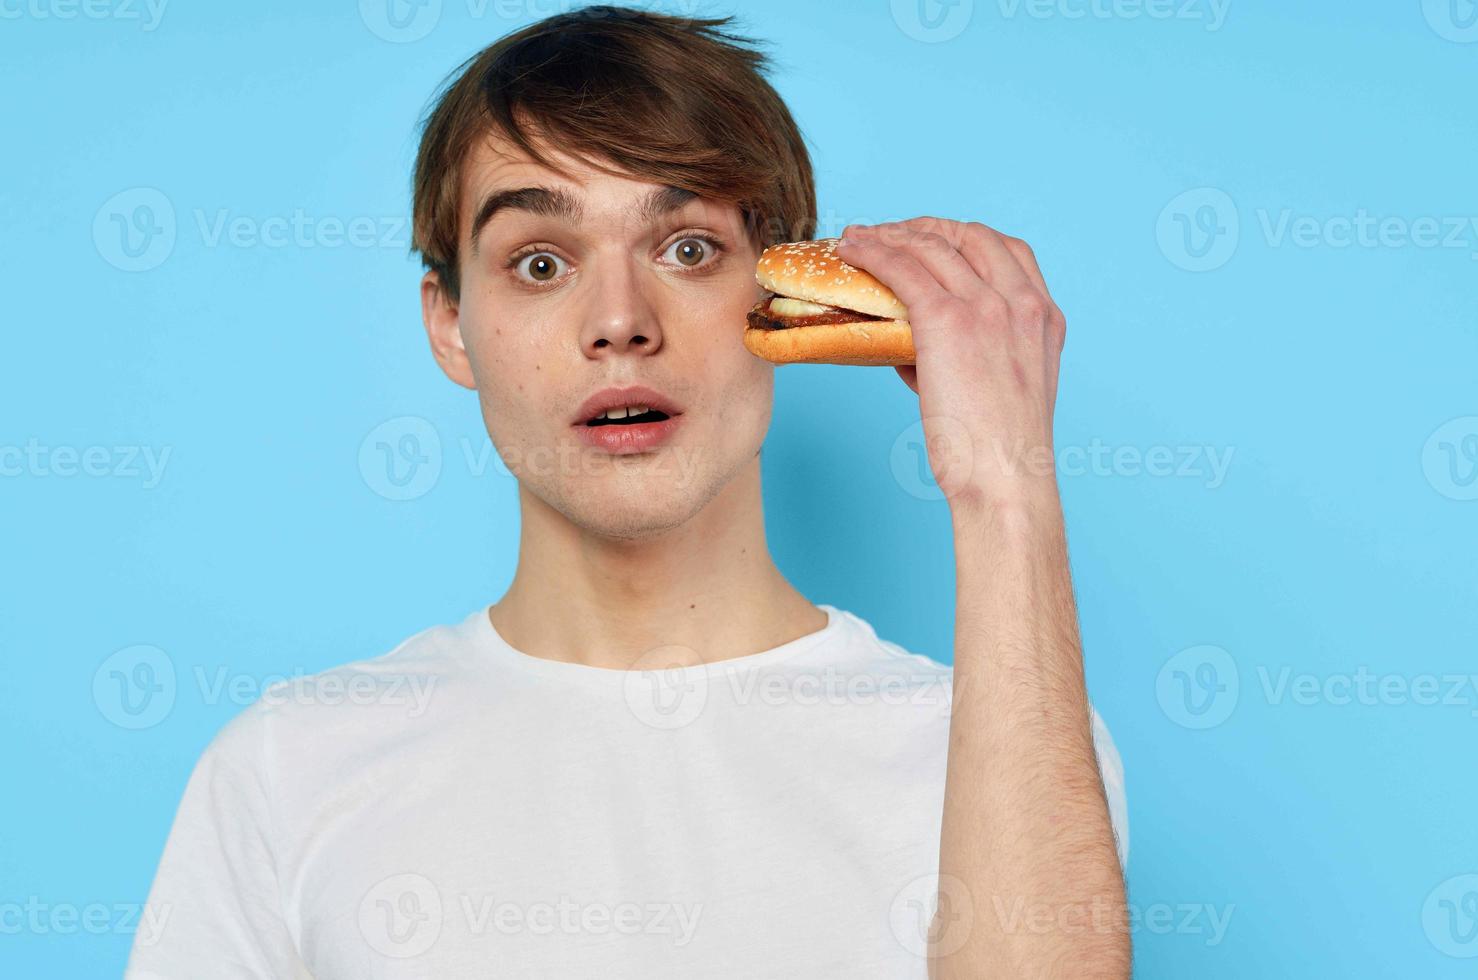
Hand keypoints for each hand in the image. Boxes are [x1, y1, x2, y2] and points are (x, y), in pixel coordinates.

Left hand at [836, 219, 1066, 507]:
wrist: (1005, 479)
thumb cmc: (996, 453)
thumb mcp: (1000, 391)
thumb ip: (967, 359)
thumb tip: (910, 350)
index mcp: (1044, 317)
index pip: (1007, 250)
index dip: (963, 237)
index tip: (931, 241)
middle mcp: (1022, 303)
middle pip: (968, 236)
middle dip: (924, 228)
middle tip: (888, 235)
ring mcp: (987, 307)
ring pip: (931, 246)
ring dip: (889, 235)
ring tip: (858, 238)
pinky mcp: (948, 320)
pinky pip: (903, 267)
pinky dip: (873, 252)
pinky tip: (851, 251)